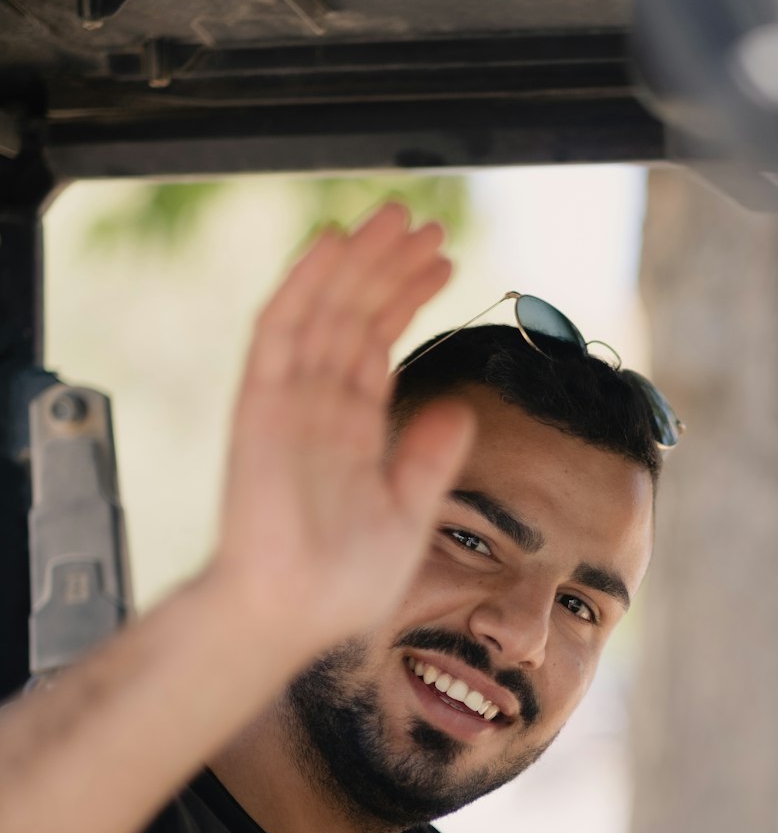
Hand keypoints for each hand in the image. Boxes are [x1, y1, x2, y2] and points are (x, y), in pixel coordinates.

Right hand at [212, 203, 473, 660]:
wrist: (293, 613)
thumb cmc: (342, 581)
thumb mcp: (407, 514)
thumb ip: (428, 461)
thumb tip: (460, 410)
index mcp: (352, 429)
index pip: (379, 343)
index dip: (407, 298)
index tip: (444, 262)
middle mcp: (319, 407)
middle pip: (355, 315)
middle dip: (389, 267)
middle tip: (426, 225)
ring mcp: (289, 402)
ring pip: (325, 311)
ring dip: (356, 262)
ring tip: (394, 220)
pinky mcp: (262, 406)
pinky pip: (280, 333)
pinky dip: (304, 286)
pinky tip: (332, 245)